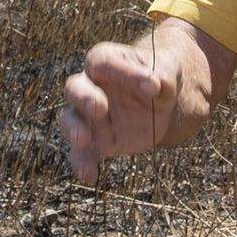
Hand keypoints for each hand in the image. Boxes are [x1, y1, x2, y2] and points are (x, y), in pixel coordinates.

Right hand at [59, 41, 176, 182]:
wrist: (158, 102)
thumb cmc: (158, 76)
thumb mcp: (167, 70)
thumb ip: (163, 75)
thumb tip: (157, 85)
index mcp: (104, 61)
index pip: (105, 63)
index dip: (124, 72)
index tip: (153, 85)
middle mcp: (89, 86)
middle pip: (74, 88)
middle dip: (84, 98)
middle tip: (99, 108)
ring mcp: (87, 116)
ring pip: (69, 120)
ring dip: (74, 130)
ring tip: (83, 140)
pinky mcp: (94, 141)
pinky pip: (82, 153)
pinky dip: (82, 164)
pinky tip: (90, 176)